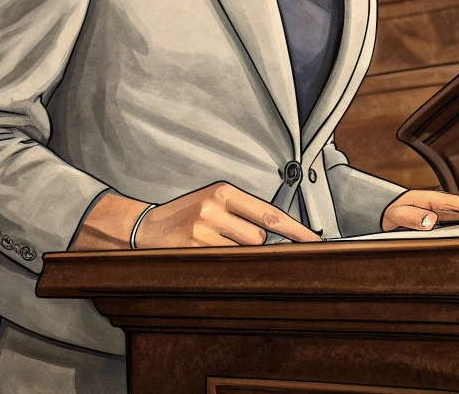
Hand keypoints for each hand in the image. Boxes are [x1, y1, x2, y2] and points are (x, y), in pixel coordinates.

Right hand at [69, 181, 317, 249]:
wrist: (143, 228)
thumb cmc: (185, 216)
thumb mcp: (213, 202)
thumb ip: (243, 213)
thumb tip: (279, 235)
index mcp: (223, 190)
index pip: (269, 213)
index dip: (296, 230)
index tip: (315, 242)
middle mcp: (213, 206)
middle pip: (257, 238)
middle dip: (254, 247)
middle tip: (231, 244)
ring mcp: (201, 229)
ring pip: (241, 253)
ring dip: (235, 257)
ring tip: (213, 248)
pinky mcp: (190, 249)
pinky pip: (222, 265)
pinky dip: (221, 266)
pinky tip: (206, 258)